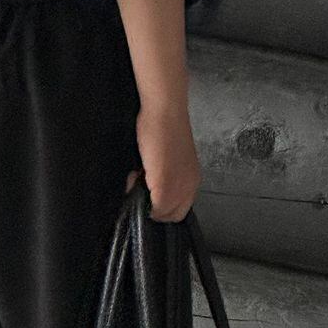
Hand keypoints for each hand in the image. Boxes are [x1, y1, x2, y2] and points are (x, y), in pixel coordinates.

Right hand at [130, 102, 200, 221]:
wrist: (165, 112)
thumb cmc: (164, 126)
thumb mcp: (168, 158)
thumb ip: (164, 177)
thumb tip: (146, 187)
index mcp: (192, 179)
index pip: (178, 209)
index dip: (161, 205)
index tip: (147, 190)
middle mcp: (190, 186)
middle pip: (172, 216)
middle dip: (154, 207)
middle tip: (141, 186)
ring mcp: (179, 188)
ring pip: (162, 214)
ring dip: (147, 201)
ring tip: (137, 176)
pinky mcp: (165, 185)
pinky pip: (155, 207)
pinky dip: (140, 196)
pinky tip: (136, 175)